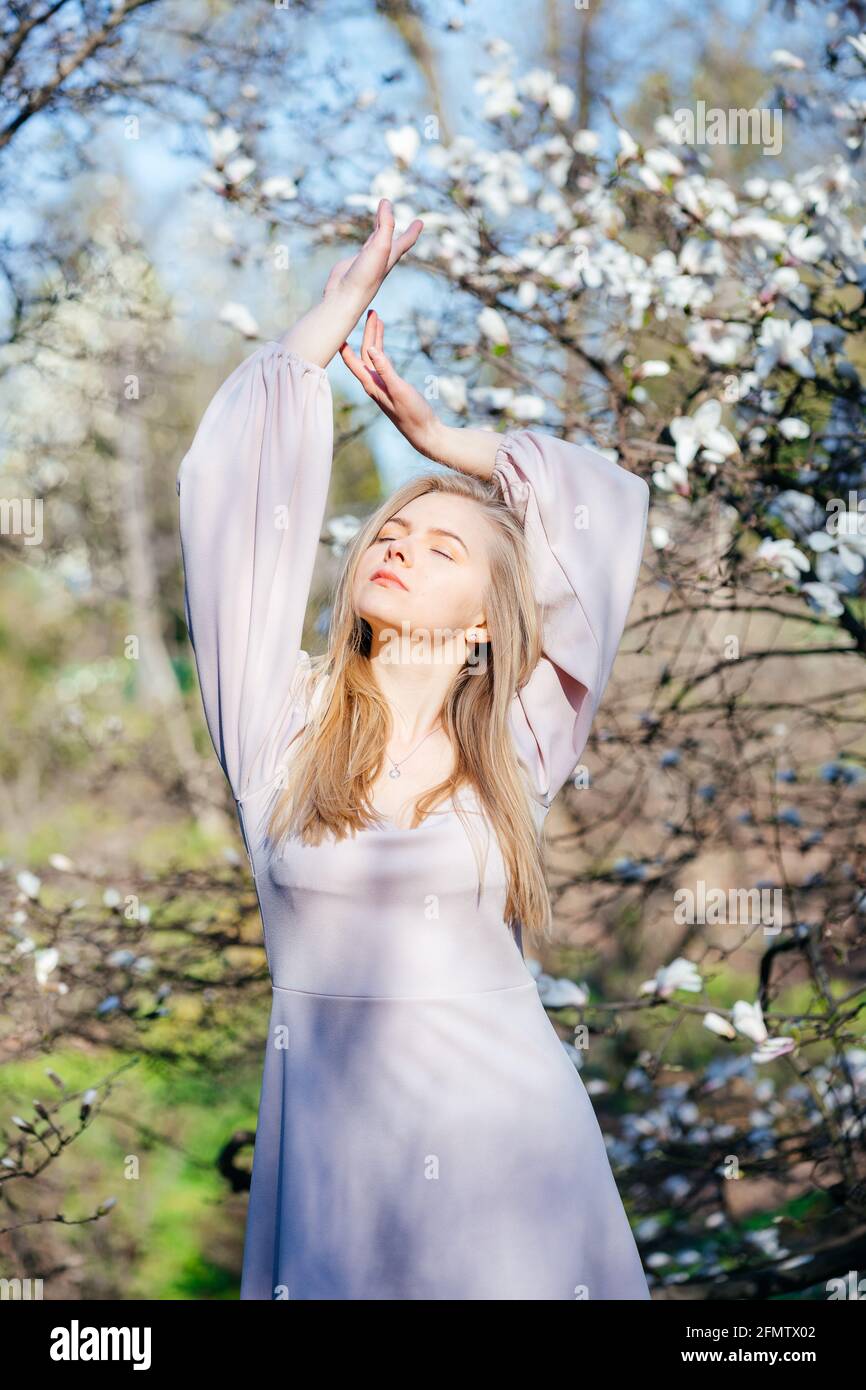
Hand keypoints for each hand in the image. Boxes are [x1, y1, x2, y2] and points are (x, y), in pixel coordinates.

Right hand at [323, 198, 422, 311]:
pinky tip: (365, 242)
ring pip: (377, 241)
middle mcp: (382, 259)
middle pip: (394, 239)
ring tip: (381, 221)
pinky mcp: (354, 263)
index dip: (413, 230)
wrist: (345, 296)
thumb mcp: (380, 246)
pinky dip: (367, 240)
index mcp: (391, 256)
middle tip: (410, 223)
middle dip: (399, 228)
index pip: (406, 240)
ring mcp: (368, 261)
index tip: (420, 222)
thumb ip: (385, 224)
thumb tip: (386, 201)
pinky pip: (363, 247)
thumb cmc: (365, 275)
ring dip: (381, 230)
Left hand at [340, 308, 441, 457]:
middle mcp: (373, 384)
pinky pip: (383, 363)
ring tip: (377, 319)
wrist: (424, 432)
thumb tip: (372, 349)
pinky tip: (383, 343)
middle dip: (367, 332)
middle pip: (365, 353)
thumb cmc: (412, 413)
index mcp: (371, 384)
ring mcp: (382, 385)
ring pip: (374, 357)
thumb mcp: (399, 390)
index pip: (354, 360)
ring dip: (375, 338)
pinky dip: (383, 350)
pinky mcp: (391, 387)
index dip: (346, 344)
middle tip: (372, 312)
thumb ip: (385, 370)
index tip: (340, 325)